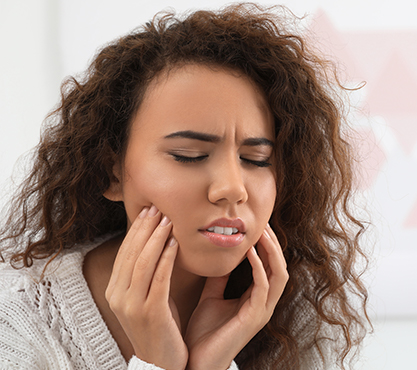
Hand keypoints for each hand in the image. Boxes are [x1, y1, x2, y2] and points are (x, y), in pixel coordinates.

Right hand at [105, 205, 187, 369]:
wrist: (161, 363)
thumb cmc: (159, 325)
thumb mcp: (147, 296)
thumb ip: (147, 273)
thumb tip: (157, 241)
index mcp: (115, 290)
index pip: (125, 252)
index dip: (136, 230)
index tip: (148, 211)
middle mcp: (119, 296)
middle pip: (132, 253)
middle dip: (145, 228)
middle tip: (158, 208)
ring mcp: (132, 306)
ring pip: (143, 263)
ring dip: (156, 238)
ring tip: (168, 220)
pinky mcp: (151, 313)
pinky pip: (159, 279)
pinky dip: (167, 258)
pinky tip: (175, 243)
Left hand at [184, 224, 287, 369]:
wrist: (194, 361)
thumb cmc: (203, 332)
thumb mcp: (211, 296)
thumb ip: (219, 278)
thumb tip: (220, 256)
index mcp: (254, 299)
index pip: (270, 267)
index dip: (266, 246)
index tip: (256, 225)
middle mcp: (263, 304)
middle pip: (280, 267)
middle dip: (274, 244)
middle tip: (263, 223)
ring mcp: (261, 311)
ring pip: (279, 275)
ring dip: (271, 251)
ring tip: (261, 232)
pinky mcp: (254, 318)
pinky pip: (263, 287)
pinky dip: (259, 267)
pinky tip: (249, 252)